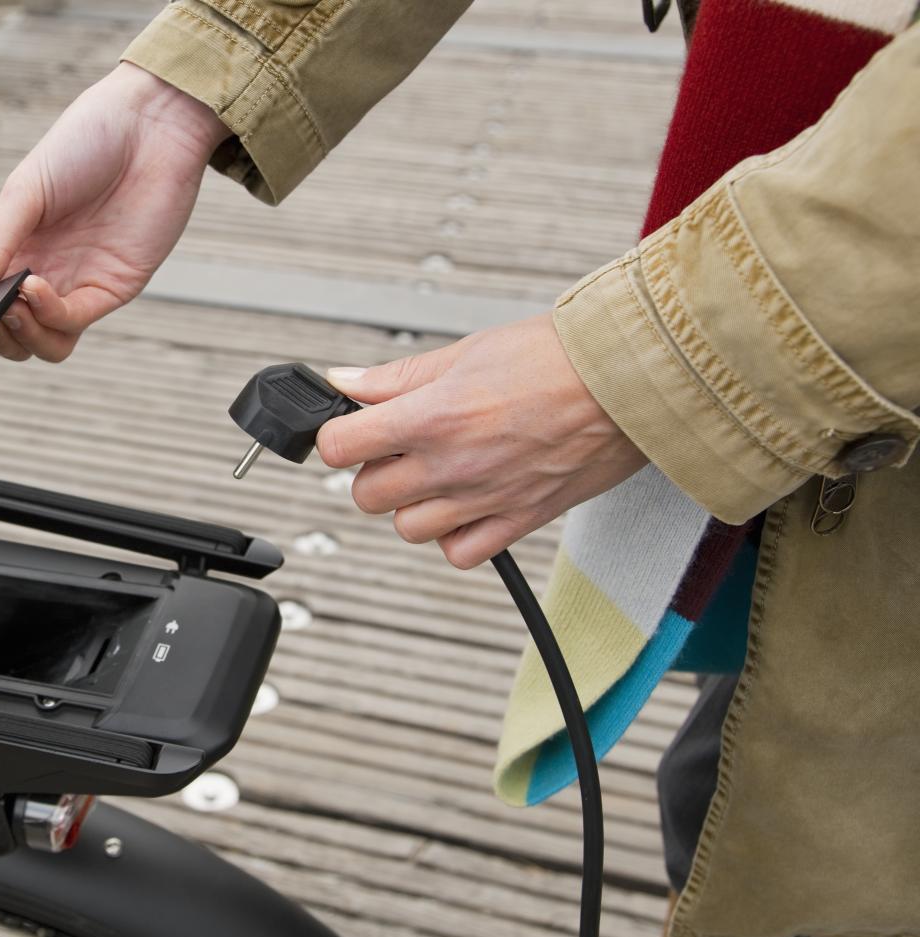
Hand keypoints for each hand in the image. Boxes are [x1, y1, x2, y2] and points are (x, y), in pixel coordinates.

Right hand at [0, 62, 227, 360]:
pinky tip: (35, 287)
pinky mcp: (114, 287)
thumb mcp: (23, 192)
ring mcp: (80, 281)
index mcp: (18, 246)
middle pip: (15, 333)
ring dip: (24, 335)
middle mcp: (47, 269)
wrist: (149, 124)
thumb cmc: (86, 141)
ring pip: (46, 343)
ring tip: (14, 303)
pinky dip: (50, 315)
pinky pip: (75, 321)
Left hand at [315, 314, 646, 568]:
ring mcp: (484, 499)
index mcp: (434, 416)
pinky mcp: (518, 521)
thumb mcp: (467, 350)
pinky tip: (466, 502)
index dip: (338, 436)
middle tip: (400, 445)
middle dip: (374, 469)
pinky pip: (458, 553)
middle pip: (367, 495)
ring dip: (411, 503)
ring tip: (438, 471)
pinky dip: (453, 535)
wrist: (631, 382)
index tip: (352, 428)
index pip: (339, 447)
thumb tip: (347, 383)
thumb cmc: (559, 358)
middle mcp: (452, 464)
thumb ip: (399, 377)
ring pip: (407, 528)